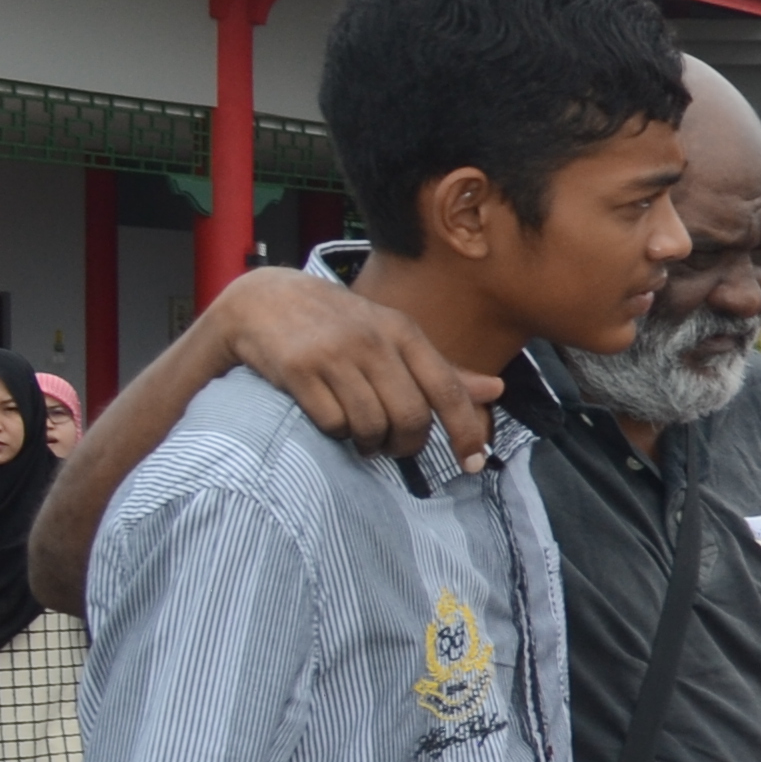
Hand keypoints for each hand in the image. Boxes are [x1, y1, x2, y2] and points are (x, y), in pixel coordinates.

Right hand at [220, 265, 496, 463]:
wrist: (263, 300)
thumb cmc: (338, 324)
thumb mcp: (392, 336)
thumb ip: (441, 368)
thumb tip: (496, 390)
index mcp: (404, 332)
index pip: (448, 390)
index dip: (466, 431)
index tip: (473, 462)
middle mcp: (373, 340)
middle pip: (410, 416)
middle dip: (408, 444)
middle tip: (397, 448)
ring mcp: (334, 353)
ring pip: (371, 424)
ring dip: (371, 443)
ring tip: (364, 438)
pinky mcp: (297, 369)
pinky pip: (332, 422)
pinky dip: (337, 434)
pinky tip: (334, 423)